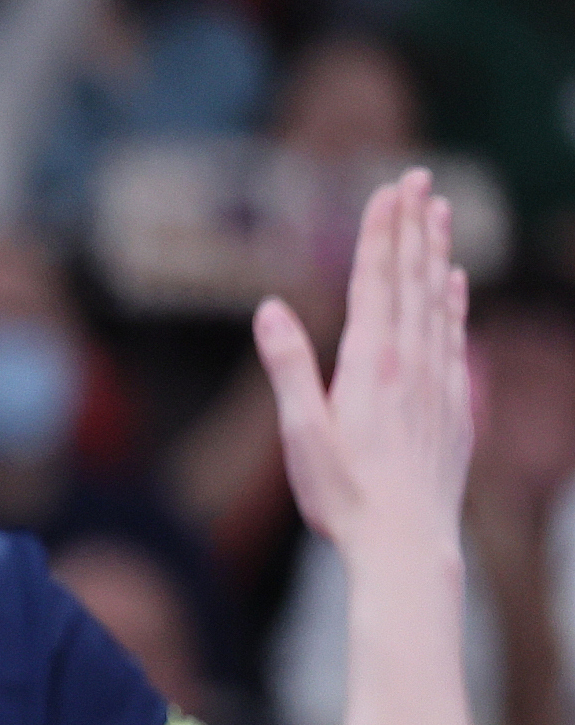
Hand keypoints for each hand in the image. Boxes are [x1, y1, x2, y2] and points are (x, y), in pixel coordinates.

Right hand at [257, 169, 473, 554]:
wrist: (408, 545)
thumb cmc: (344, 496)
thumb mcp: (301, 433)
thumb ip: (289, 366)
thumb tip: (270, 307)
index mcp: (370, 365)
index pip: (375, 283)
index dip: (380, 233)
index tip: (388, 189)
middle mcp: (411, 364)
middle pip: (413, 281)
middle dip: (413, 227)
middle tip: (420, 179)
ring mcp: (439, 383)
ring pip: (438, 303)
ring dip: (437, 254)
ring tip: (441, 213)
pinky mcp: (453, 407)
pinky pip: (456, 338)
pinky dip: (455, 303)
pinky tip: (455, 284)